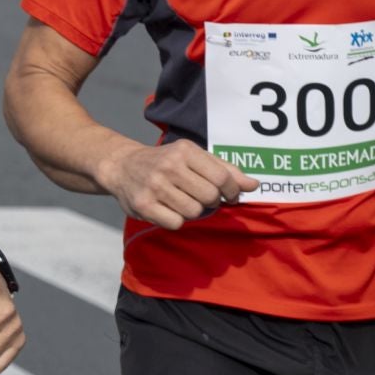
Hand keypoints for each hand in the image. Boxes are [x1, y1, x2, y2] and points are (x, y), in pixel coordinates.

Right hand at [98, 139, 257, 229]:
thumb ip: (225, 170)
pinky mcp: (143, 205)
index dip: (232, 191)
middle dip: (211, 201)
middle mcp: (168, 166)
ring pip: (194, 212)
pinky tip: (167, 208)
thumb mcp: (194, 157)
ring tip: (181, 201)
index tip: (229, 195)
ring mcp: (154, 186)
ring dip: (193, 211)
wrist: (121, 166)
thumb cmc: (166, 162)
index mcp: (184, 150)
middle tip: (200, 196)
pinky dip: (176, 220)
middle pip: (210, 197)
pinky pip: (176, 223)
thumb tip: (254, 185)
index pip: (222, 177)